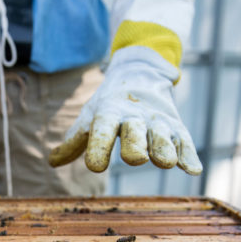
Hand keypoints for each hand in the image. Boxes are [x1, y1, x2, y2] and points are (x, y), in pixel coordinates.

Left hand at [48, 47, 201, 175]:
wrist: (139, 72)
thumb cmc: (108, 104)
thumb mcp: (89, 117)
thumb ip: (74, 141)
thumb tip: (51, 162)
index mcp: (108, 114)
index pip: (103, 131)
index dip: (99, 147)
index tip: (95, 166)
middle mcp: (134, 117)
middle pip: (135, 135)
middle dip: (135, 146)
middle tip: (135, 158)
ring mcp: (157, 121)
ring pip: (163, 138)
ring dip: (164, 149)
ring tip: (164, 161)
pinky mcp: (176, 126)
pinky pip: (184, 141)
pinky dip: (188, 155)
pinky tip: (191, 169)